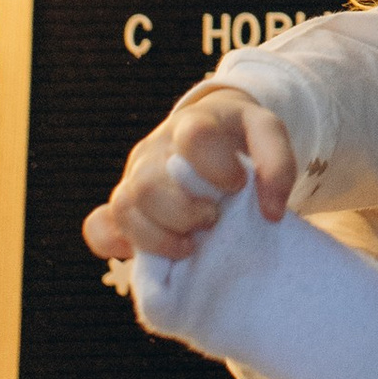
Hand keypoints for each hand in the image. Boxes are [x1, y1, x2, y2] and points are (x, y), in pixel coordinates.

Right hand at [81, 84, 294, 265]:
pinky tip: (145, 254)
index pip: (194, 136)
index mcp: (192, 125)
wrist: (211, 131)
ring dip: (158, 237)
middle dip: (183, 213)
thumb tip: (271, 212)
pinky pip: (98, 228)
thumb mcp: (267, 134)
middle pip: (148, 184)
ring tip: (191, 244)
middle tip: (213, 219)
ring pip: (123, 208)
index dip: (215, 165)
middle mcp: (155, 150)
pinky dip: (115, 245)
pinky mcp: (123, 207)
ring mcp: (134, 178)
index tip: (237, 184)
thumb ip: (278, 165)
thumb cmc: (238, 137)